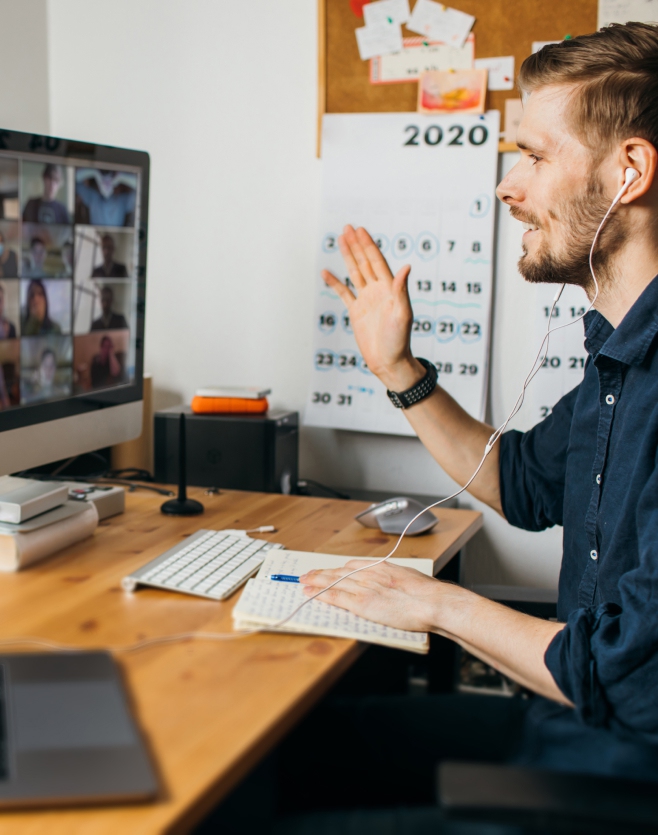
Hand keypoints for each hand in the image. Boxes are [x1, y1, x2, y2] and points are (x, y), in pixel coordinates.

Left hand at [300, 559, 442, 632]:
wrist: (432, 602)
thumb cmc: (428, 594)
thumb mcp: (410, 578)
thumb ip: (397, 579)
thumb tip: (396, 583)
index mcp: (382, 567)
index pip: (353, 565)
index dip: (338, 568)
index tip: (330, 569)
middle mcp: (370, 574)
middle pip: (339, 571)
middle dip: (322, 573)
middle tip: (307, 574)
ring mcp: (365, 588)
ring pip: (333, 581)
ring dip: (316, 581)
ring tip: (303, 581)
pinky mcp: (362, 603)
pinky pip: (336, 597)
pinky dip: (321, 594)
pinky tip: (310, 593)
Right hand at [322, 225, 423, 389]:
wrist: (388, 361)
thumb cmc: (399, 340)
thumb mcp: (402, 314)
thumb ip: (401, 290)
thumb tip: (406, 266)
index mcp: (390, 289)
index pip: (377, 261)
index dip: (368, 245)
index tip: (361, 230)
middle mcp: (378, 291)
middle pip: (365, 262)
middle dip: (357, 245)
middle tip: (348, 227)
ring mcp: (366, 300)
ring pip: (355, 273)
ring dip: (348, 256)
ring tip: (341, 240)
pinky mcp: (356, 311)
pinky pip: (344, 293)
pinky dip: (335, 282)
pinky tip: (326, 272)